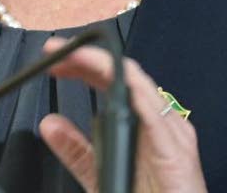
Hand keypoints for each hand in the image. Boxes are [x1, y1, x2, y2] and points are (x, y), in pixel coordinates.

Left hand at [39, 37, 206, 192]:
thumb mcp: (100, 175)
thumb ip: (76, 150)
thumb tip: (49, 124)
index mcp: (143, 125)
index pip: (113, 81)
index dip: (84, 64)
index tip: (55, 58)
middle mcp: (159, 123)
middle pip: (124, 75)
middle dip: (89, 57)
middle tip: (57, 50)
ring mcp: (171, 134)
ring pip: (139, 85)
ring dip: (105, 66)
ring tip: (77, 57)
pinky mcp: (177, 151)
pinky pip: (156, 115)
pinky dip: (136, 94)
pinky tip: (115, 82)